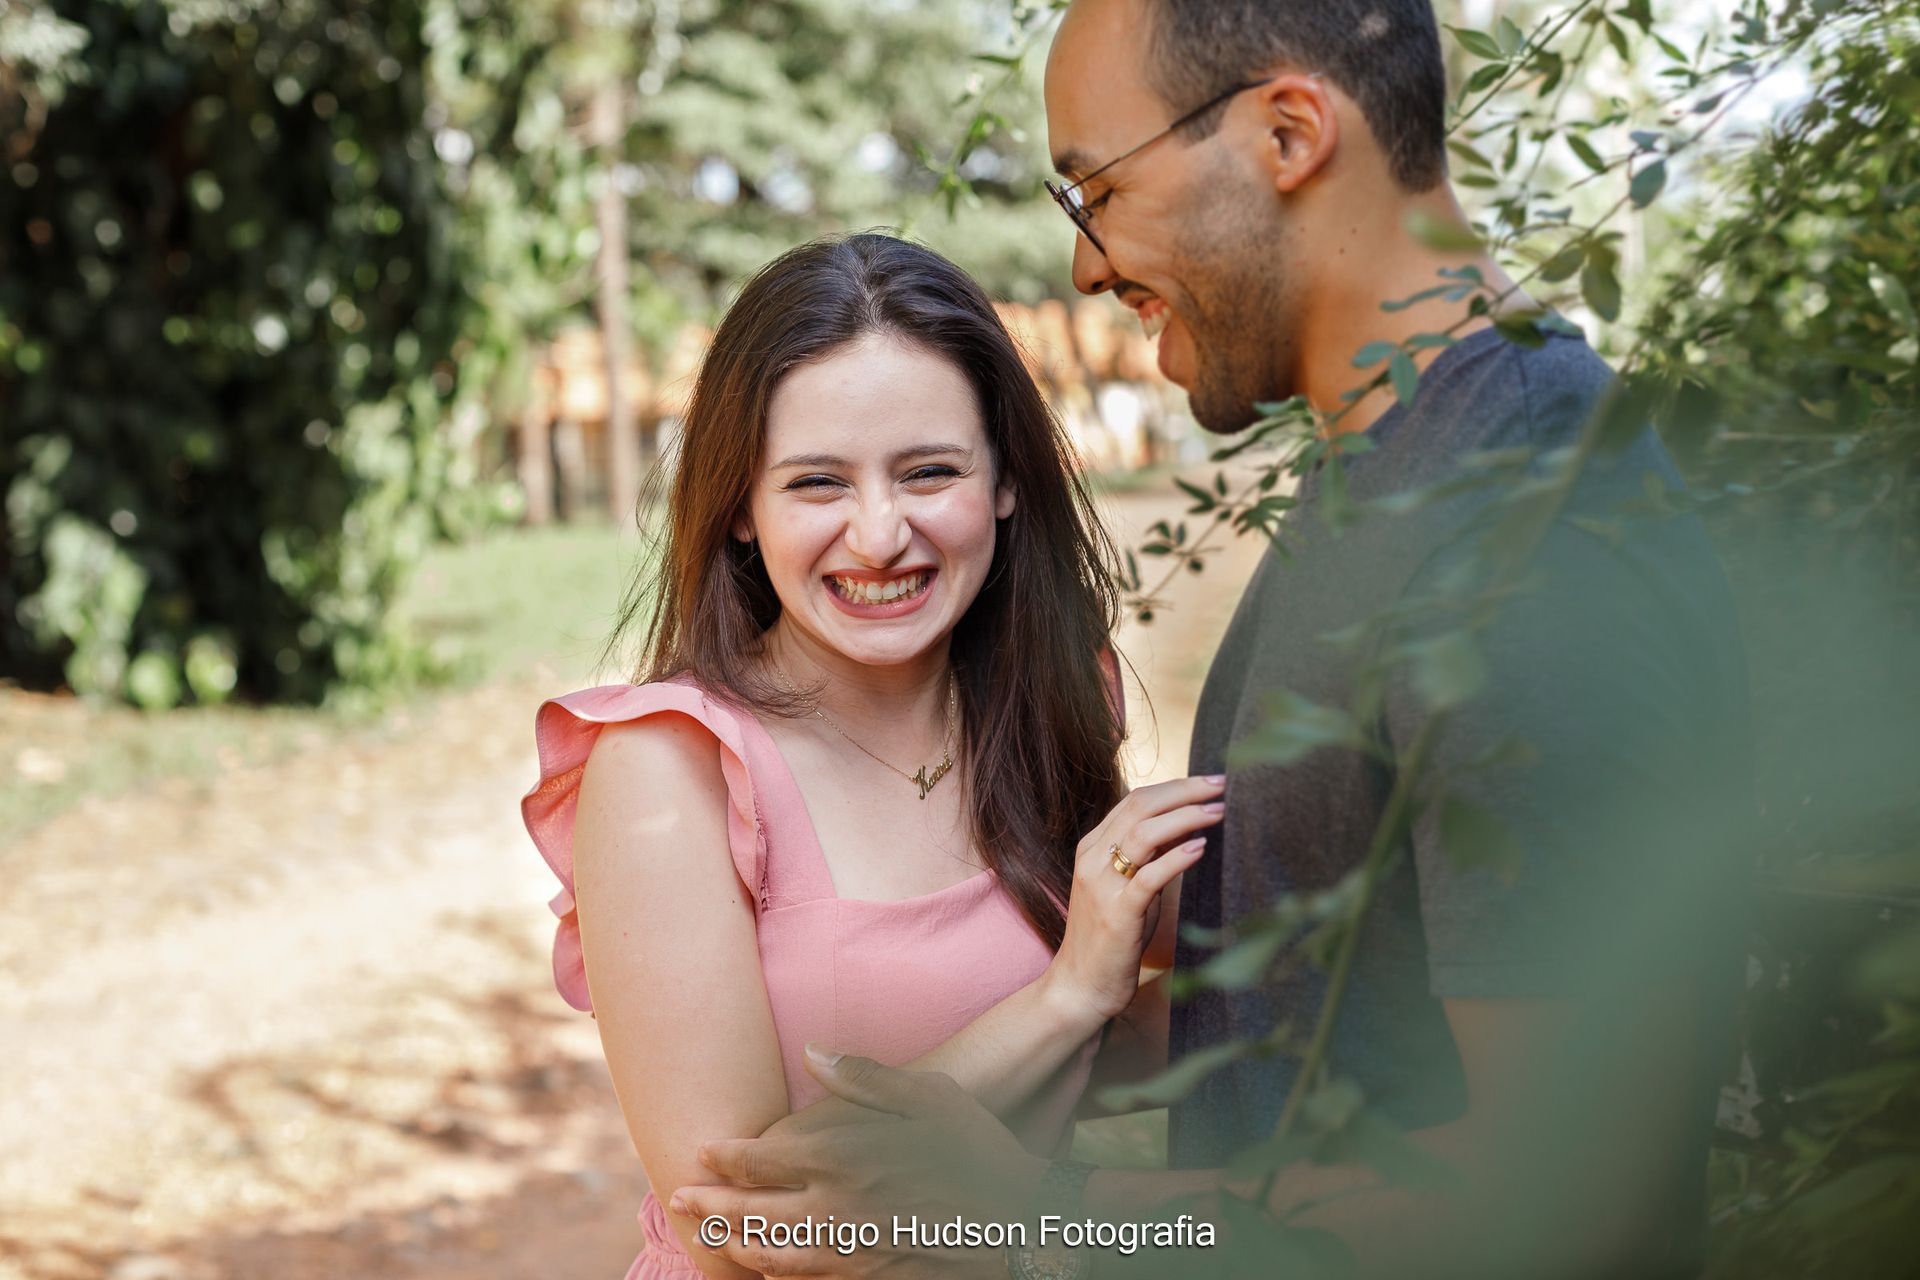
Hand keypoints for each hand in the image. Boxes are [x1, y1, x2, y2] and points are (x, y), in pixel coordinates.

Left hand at [671, 1044, 1044, 1277]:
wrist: (1021, 1226)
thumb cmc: (979, 1152)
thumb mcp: (931, 1096)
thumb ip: (866, 1077)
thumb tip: (812, 1053)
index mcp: (844, 1156)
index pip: (760, 1157)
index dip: (725, 1155)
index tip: (703, 1150)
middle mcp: (834, 1207)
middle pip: (749, 1210)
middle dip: (708, 1204)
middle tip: (680, 1198)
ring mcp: (846, 1251)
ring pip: (767, 1253)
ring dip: (731, 1243)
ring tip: (709, 1234)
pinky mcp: (864, 1279)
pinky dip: (773, 1275)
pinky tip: (764, 1268)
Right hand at [1044, 775, 1223, 1026]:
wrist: (1080, 985)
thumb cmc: (1110, 937)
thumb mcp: (1127, 886)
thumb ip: (1148, 856)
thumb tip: (1187, 826)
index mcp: (1093, 846)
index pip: (1136, 800)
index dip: (1175, 786)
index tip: (1210, 782)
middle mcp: (1093, 858)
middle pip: (1140, 807)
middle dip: (1185, 791)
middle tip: (1222, 785)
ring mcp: (1101, 884)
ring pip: (1143, 833)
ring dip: (1185, 817)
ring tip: (1218, 811)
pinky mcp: (1117, 912)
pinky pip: (1148, 876)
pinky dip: (1177, 858)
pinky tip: (1201, 848)